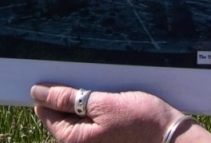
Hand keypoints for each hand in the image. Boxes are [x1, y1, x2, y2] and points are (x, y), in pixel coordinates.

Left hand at [30, 83, 210, 142]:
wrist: (172, 136)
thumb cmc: (142, 121)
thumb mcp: (102, 103)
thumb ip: (67, 99)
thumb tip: (37, 93)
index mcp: (73, 140)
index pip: (46, 113)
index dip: (48, 93)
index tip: (56, 74)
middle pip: (61, 115)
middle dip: (69, 96)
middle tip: (88, 80)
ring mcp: (94, 142)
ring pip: (78, 116)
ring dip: (85, 99)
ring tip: (104, 89)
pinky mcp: (106, 138)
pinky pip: (92, 120)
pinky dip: (97, 106)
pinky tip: (111, 97)